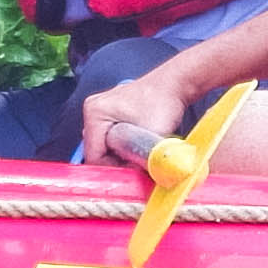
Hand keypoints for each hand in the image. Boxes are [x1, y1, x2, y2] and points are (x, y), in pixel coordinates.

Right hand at [74, 60, 197, 168]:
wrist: (175, 84)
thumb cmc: (164, 102)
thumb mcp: (153, 135)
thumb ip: (143, 160)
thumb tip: (140, 182)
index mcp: (95, 113)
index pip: (93, 155)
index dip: (111, 170)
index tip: (130, 176)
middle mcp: (92, 110)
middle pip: (97, 151)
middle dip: (116, 163)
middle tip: (136, 168)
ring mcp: (99, 111)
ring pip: (103, 146)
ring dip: (119, 156)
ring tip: (138, 158)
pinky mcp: (109, 113)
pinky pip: (109, 139)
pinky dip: (121, 147)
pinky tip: (136, 149)